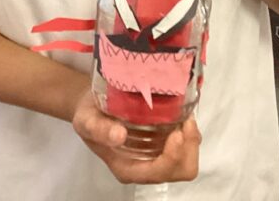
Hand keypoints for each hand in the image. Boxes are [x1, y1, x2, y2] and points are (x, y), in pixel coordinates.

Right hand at [71, 89, 200, 183]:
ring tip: (184, 116)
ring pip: (188, 159)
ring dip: (192, 139)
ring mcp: (157, 156)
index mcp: (129, 168)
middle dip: (189, 148)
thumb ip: (99, 130)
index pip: (160, 172)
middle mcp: (146, 167)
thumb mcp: (86, 120)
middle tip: (185, 121)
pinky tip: (181, 113)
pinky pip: (187, 144)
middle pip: (181, 170)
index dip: (173, 156)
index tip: (175, 131)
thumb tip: (119, 135)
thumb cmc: (88, 115)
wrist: (92, 105)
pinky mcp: (164, 143)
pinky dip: (190, 132)